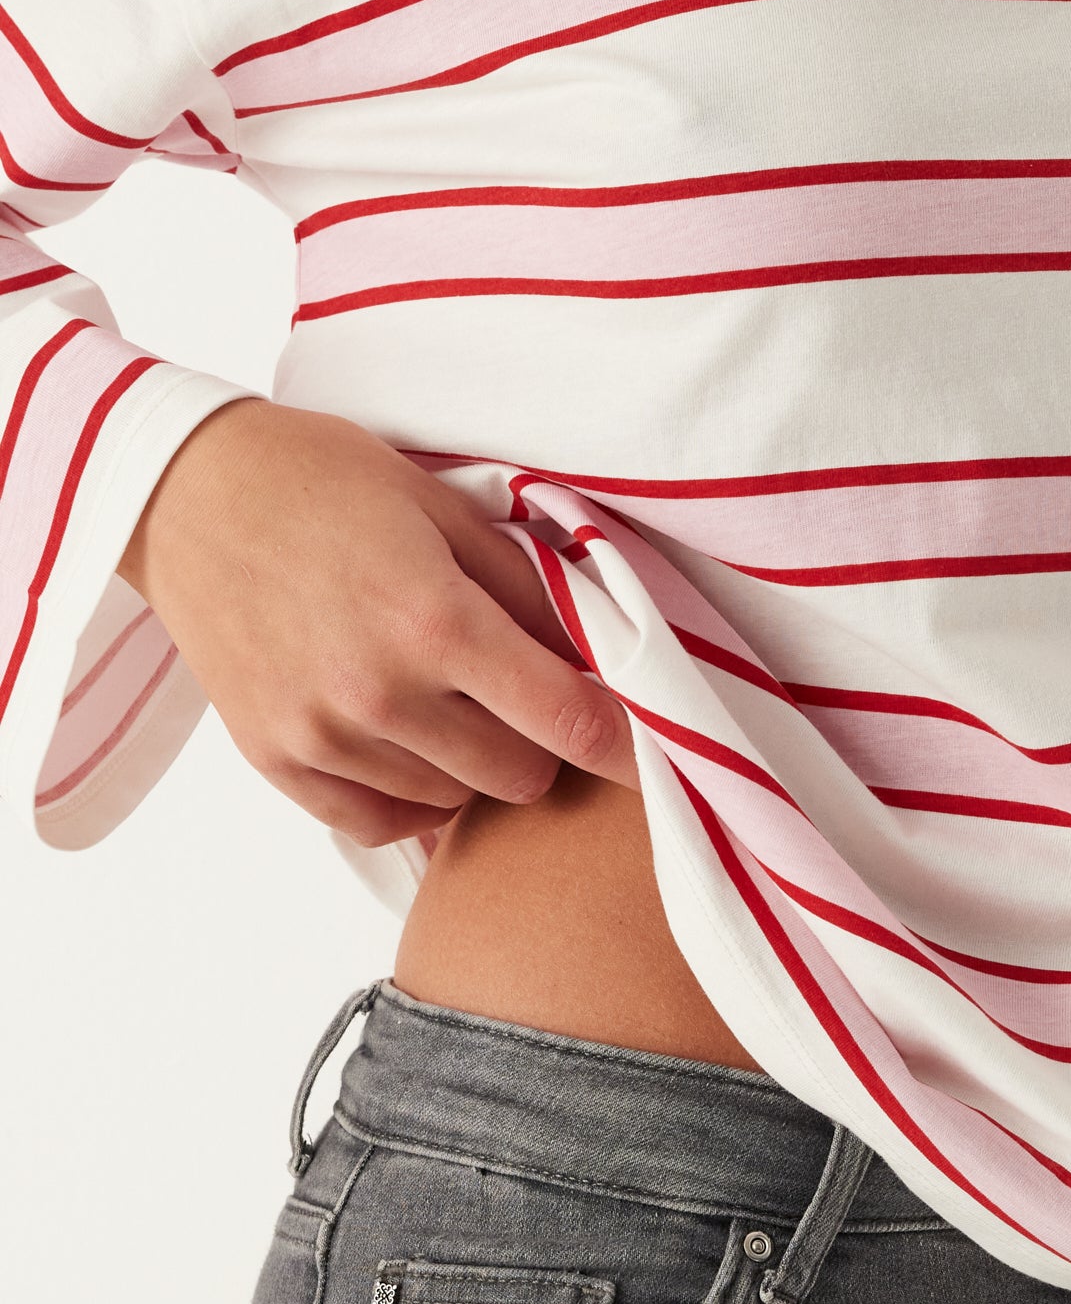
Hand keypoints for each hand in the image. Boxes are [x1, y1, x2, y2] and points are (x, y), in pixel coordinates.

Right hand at [118, 398, 635, 847]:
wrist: (191, 495)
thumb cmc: (325, 482)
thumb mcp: (445, 508)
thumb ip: (524, 586)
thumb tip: (594, 647)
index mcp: (436, 621)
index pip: (564, 719)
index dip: (620, 744)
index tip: (647, 751)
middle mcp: (380, 694)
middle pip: (517, 776)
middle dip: (542, 742)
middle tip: (529, 695)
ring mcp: (322, 736)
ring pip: (452, 802)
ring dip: (473, 765)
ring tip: (457, 702)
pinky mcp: (276, 760)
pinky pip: (376, 822)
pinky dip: (410, 796)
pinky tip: (413, 744)